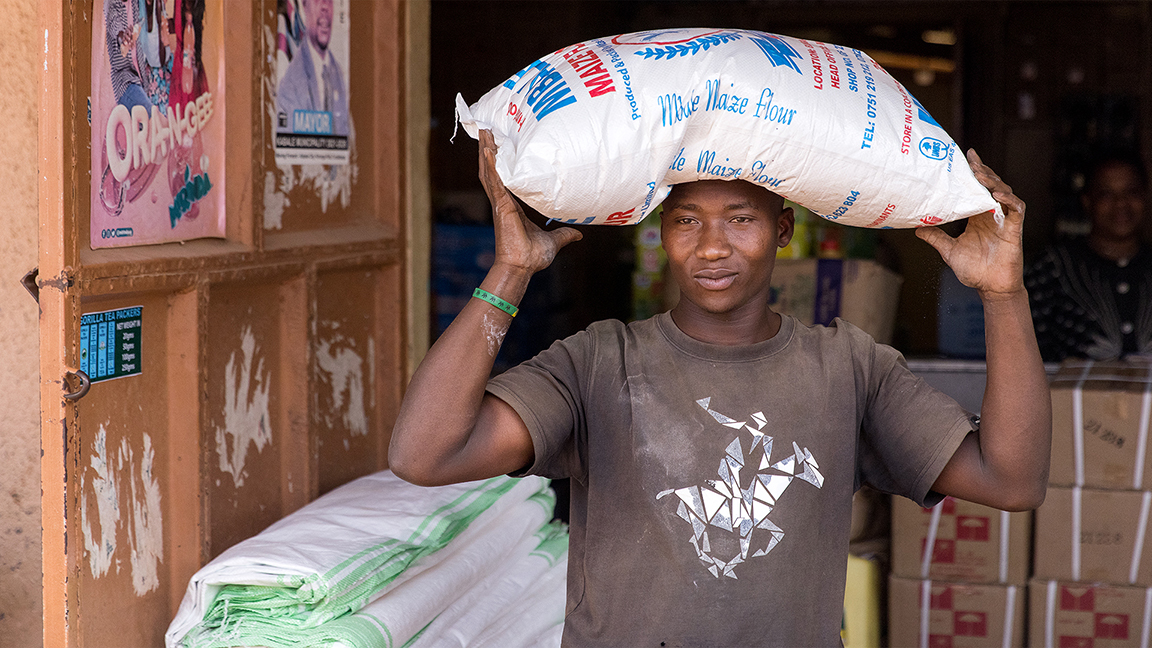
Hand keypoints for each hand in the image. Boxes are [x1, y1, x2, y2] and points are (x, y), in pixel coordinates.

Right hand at [478, 129, 581, 274]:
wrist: (522, 267)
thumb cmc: (532, 256)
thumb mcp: (554, 240)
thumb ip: (564, 234)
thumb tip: (579, 234)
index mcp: (512, 206)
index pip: (504, 178)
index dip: (499, 162)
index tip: (499, 144)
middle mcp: (503, 201)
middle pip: (492, 169)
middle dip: (489, 148)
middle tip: (488, 129)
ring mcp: (500, 202)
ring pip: (489, 171)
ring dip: (486, 151)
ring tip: (485, 131)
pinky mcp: (501, 205)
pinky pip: (494, 181)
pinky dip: (489, 165)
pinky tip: (487, 150)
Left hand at [915, 149, 1027, 299]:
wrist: (991, 288)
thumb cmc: (974, 270)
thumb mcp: (949, 251)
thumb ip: (936, 237)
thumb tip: (917, 228)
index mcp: (978, 216)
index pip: (976, 189)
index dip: (974, 173)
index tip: (966, 156)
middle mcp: (992, 215)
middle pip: (990, 186)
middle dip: (982, 171)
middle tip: (971, 159)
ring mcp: (1005, 220)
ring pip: (1004, 192)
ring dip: (993, 181)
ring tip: (980, 173)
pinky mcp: (1015, 229)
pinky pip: (1016, 209)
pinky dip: (1008, 200)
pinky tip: (996, 195)